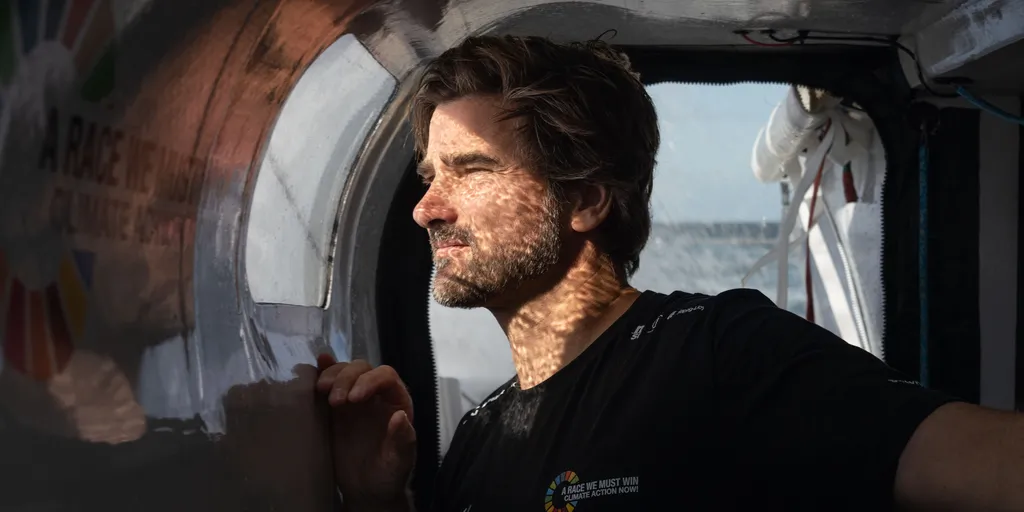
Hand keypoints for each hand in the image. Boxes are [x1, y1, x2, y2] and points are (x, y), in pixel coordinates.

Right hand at [316, 354, 416, 508]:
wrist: (366, 489)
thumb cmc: (388, 475)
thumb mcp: (398, 463)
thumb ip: (402, 441)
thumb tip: (400, 416)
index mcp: (397, 402)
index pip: (386, 377)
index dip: (369, 381)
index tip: (353, 399)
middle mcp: (376, 395)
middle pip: (362, 369)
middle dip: (346, 379)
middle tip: (334, 402)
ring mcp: (354, 399)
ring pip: (345, 372)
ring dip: (332, 375)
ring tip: (320, 390)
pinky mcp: (335, 408)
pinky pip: (330, 383)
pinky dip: (323, 372)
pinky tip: (317, 364)